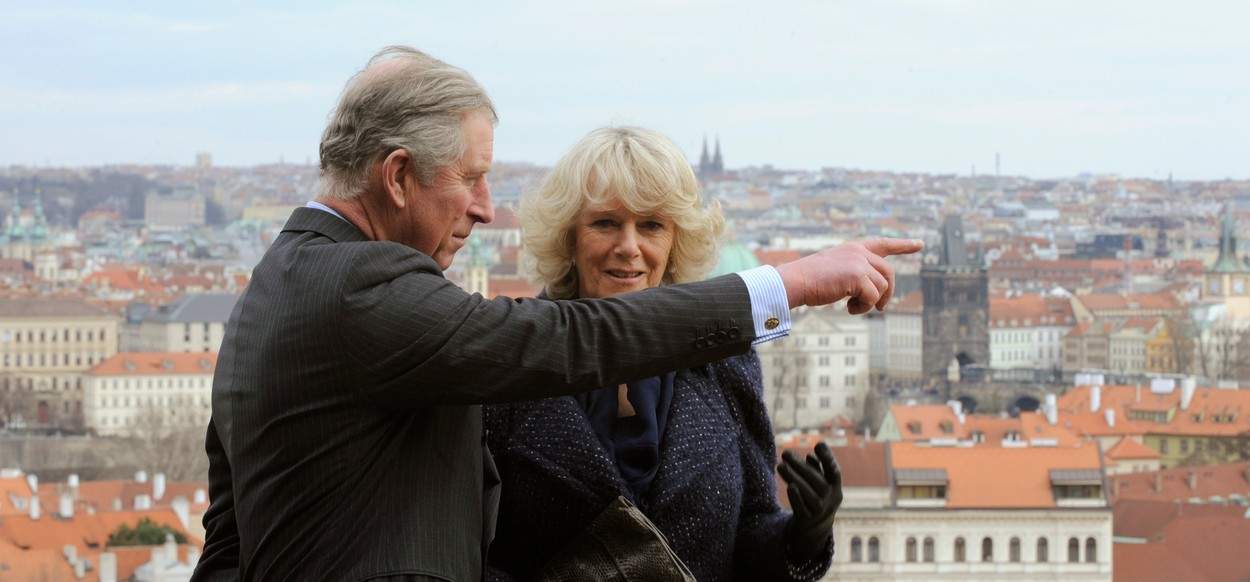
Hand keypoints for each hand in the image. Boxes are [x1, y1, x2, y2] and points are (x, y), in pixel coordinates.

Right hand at [775, 238, 923, 313]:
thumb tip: (875, 294)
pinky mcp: (857, 276)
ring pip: (882, 287)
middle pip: (888, 272)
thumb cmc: (809, 280)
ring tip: (853, 308)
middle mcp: (859, 252)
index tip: (920, 244)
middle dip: (888, 292)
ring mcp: (859, 263)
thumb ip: (855, 274)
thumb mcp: (835, 271)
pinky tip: (848, 309)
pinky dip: (863, 307)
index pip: (883, 244)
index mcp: (853, 248)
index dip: (903, 245)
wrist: (795, 281)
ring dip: (871, 302)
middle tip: (880, 307)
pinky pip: (872, 297)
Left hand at [777, 442, 841, 560]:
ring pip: (808, 494)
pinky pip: (802, 509)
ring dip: (794, 478)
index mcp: (835, 487)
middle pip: (818, 482)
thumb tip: (810, 456)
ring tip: (780, 466)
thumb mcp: (820, 484)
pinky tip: (789, 486)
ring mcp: (820, 511)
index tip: (818, 444)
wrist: (814, 529)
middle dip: (801, 466)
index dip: (828, 458)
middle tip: (785, 453)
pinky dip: (796, 498)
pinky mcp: (807, 520)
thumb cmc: (816, 497)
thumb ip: (816, 470)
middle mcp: (831, 500)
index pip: (834, 472)